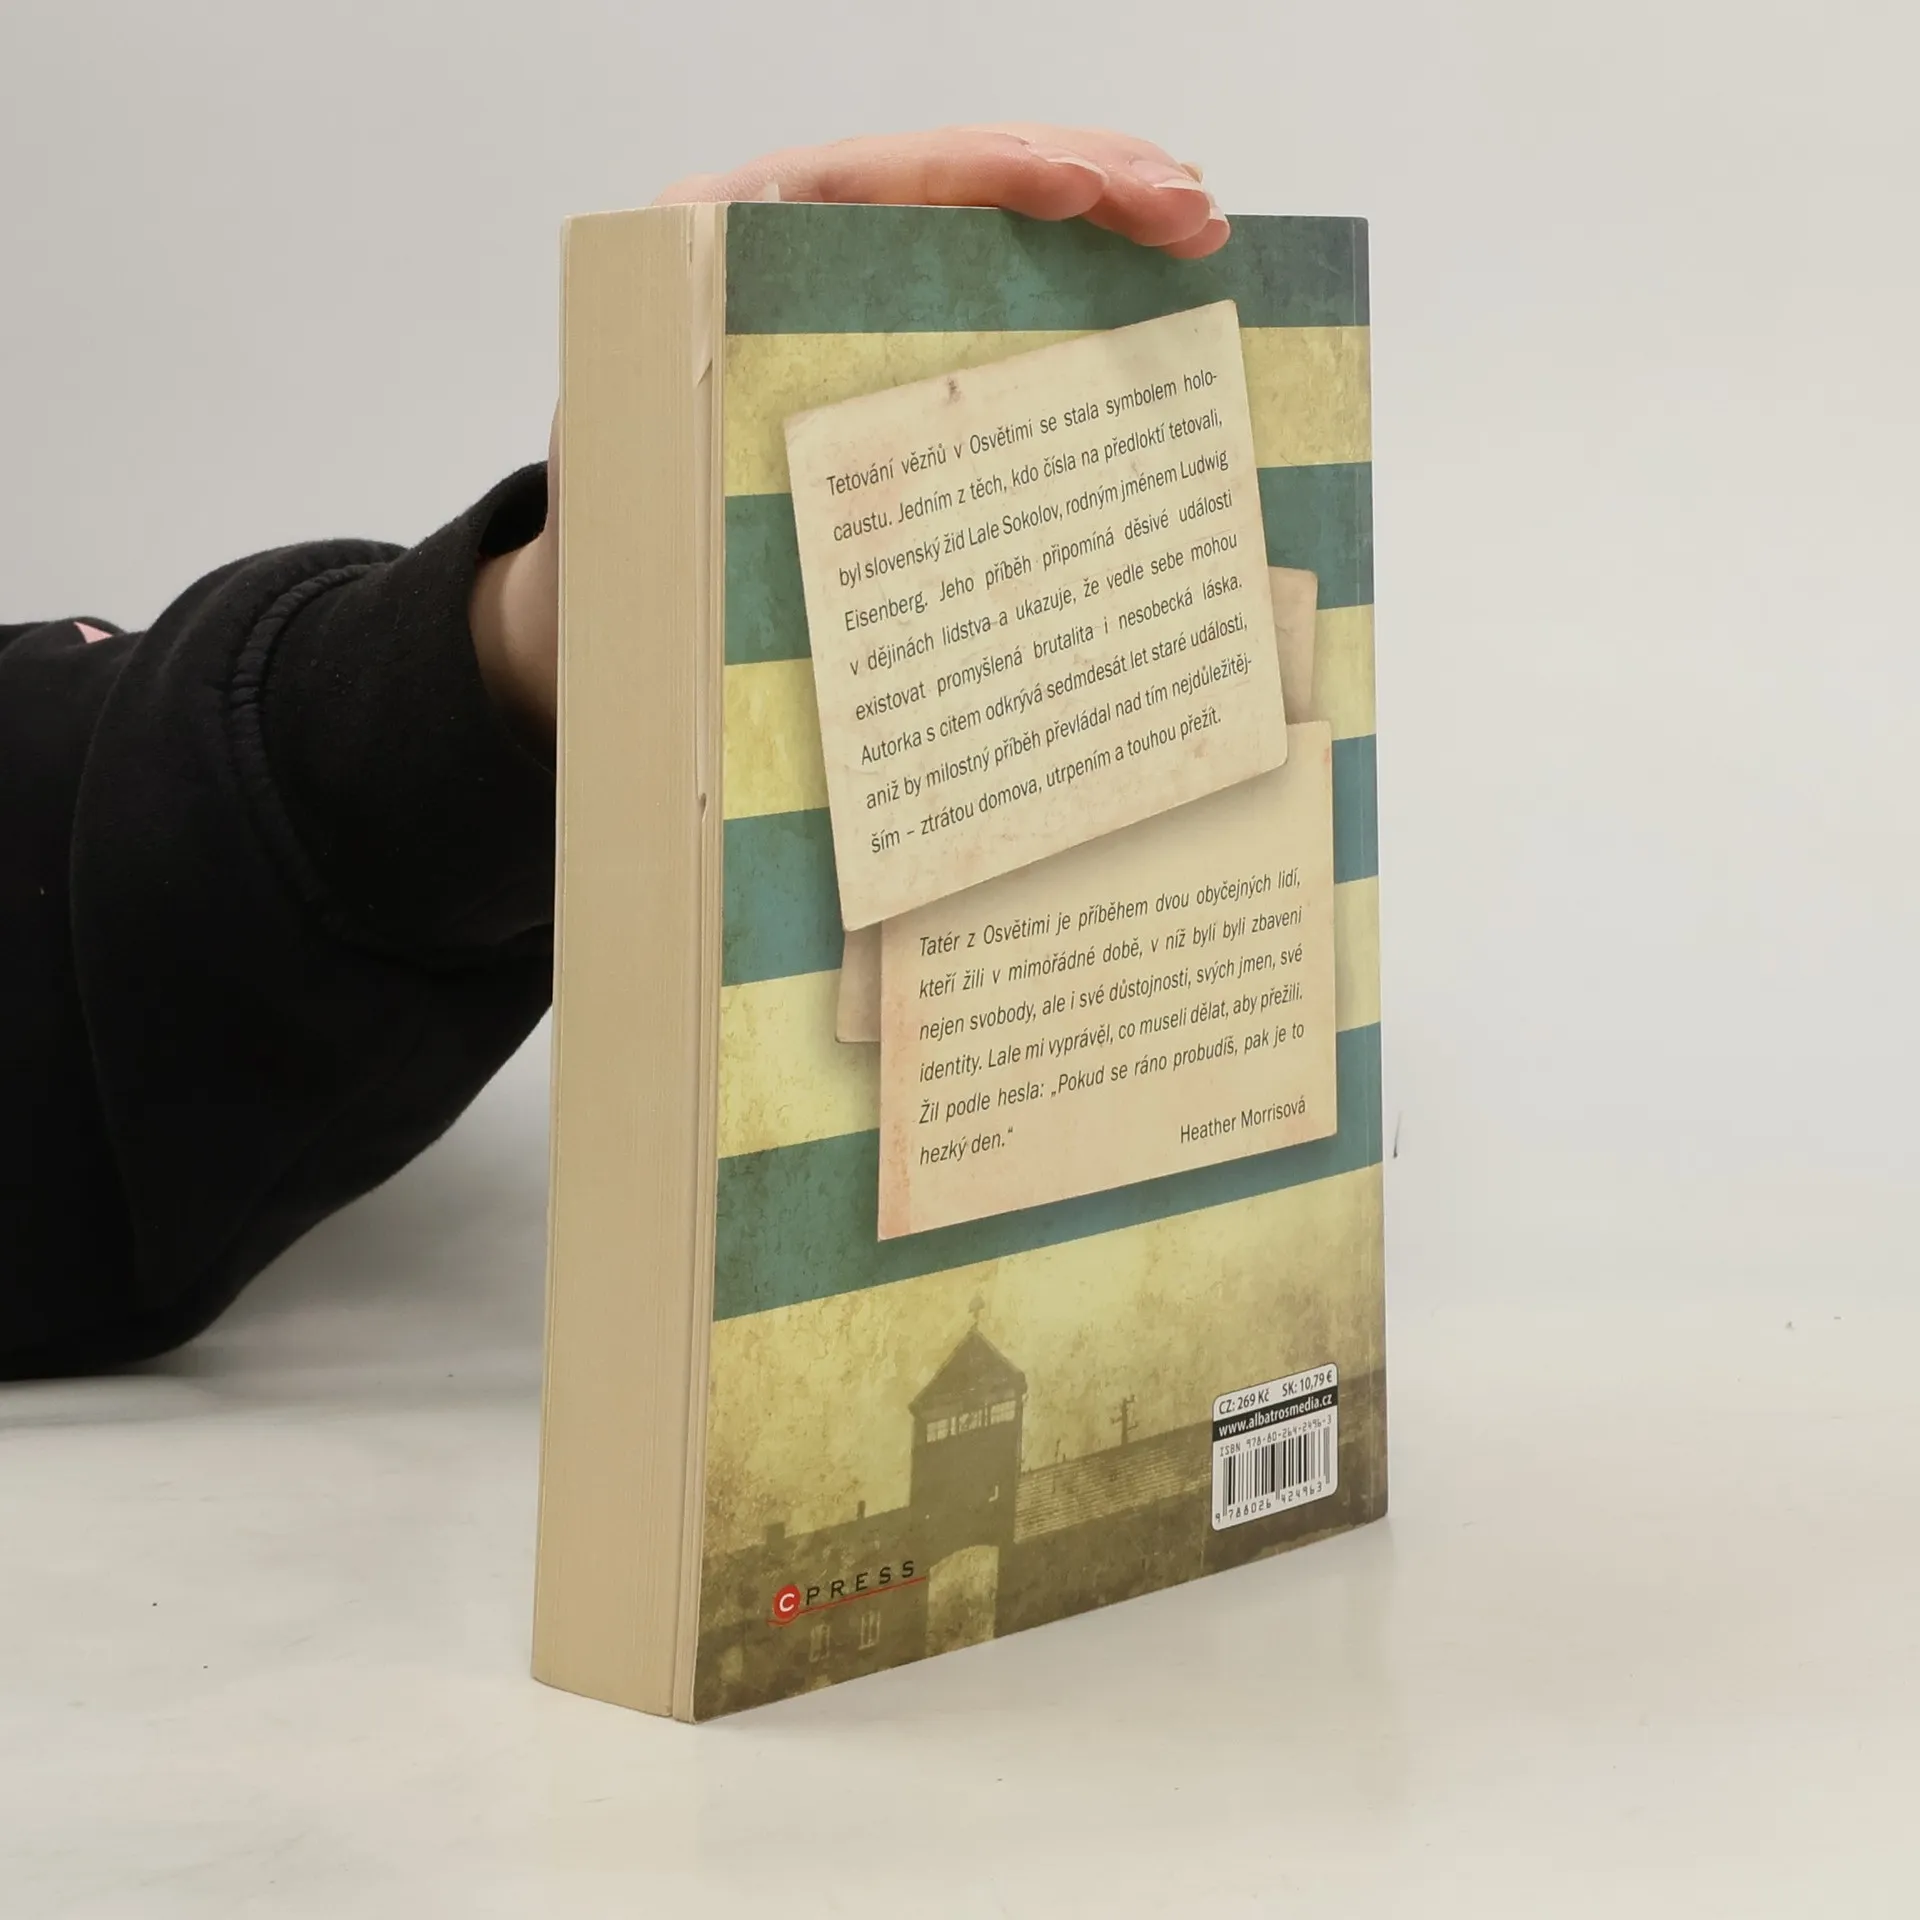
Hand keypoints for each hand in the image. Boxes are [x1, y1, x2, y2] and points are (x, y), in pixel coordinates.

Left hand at [471, 127, 1225, 738]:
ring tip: (1194, 223)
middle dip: (1077, 178)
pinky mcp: (877, 331)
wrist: (596, 593)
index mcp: (709, 261)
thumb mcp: (643, 526)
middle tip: (1187, 210)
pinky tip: (1141, 267)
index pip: (860, 180)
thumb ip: (702, 494)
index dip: (977, 173)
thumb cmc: (617, 561)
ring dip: (1094, 210)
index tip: (1075, 190)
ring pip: (975, 215)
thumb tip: (782, 534)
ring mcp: (835, 286)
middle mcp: (775, 251)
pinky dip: (1065, 269)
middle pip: (941, 175)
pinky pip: (977, 274)